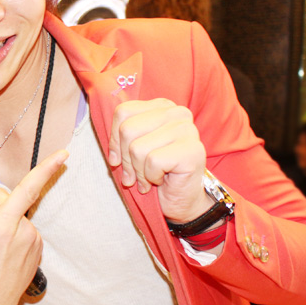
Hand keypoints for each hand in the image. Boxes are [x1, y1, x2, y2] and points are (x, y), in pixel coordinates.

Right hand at [0, 150, 67, 304]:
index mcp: (4, 226)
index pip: (29, 189)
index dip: (47, 168)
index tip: (64, 154)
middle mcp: (24, 232)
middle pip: (10, 202)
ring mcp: (33, 243)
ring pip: (18, 216)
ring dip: (5, 221)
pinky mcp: (38, 253)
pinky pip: (26, 231)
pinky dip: (14, 234)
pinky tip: (1, 249)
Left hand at [108, 99, 210, 222]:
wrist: (181, 199)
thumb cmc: (156, 172)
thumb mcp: (132, 149)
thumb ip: (121, 138)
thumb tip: (113, 152)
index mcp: (162, 106)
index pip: (123, 112)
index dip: (114, 140)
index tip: (117, 159)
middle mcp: (177, 113)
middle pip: (128, 129)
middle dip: (125, 159)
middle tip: (133, 175)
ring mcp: (187, 130)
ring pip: (138, 148)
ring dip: (139, 171)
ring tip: (149, 178)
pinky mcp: (192, 150)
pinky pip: (153, 162)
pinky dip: (152, 177)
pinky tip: (161, 180)